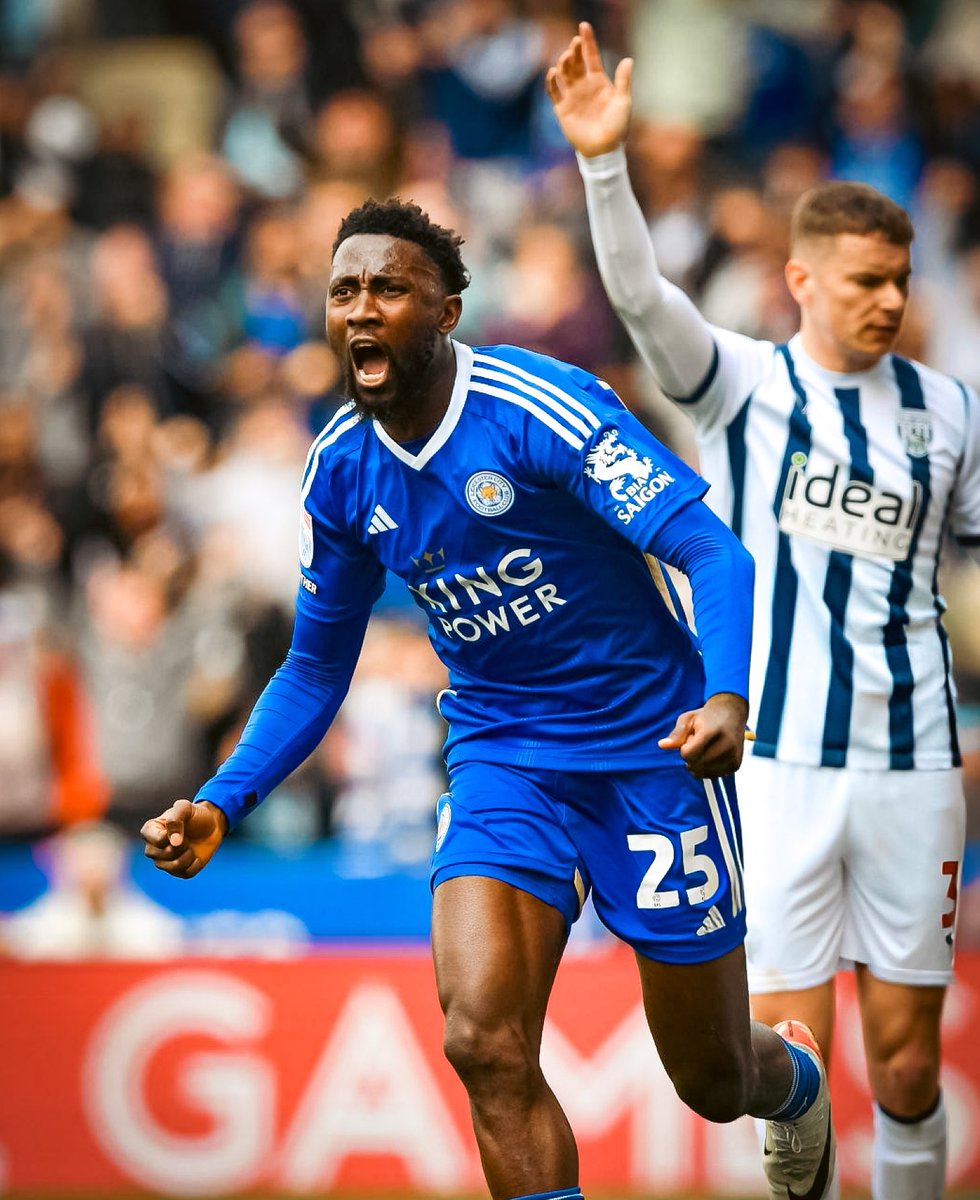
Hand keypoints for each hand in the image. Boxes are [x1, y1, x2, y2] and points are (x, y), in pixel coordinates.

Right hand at [140, 798, 226, 878]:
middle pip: (162, 856)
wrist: (212, 825)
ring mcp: (164, 862)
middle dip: (180, 847)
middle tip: (187, 839)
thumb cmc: (195, 814)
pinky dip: (195, 864)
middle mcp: (153, 849)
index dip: (173, 836)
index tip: (182, 826)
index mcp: (150, 831)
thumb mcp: (185, 808)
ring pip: (173, 867)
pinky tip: (196, 856)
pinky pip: (185, 874)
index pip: (156, 841)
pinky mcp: (178, 871)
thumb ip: (175, 819)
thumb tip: (173, 842)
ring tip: (191, 848)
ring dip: (188, 856)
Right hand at [545, 21, 632, 157]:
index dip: (588, 41)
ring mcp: (572, 96)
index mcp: (599, 81)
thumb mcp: (623, 102)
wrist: (604, 150)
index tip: (584, 26)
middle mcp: (584, 86)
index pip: (591, 56)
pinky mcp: (562, 109)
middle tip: (574, 43)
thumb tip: (628, 60)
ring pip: (564, 74)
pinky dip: (552, 82)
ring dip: (563, 63)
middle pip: (575, 63)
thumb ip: (623, 81)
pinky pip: (554, 92)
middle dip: (573, 51)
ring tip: (565, 58)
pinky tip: (553, 73)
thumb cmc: (617, 127)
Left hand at [658, 693, 749, 778]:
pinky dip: (708, 769)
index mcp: (712, 731)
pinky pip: (713, 775)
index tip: (689, 739)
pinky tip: (713, 755)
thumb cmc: (706, 716)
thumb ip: (676, 734)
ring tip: (706, 748)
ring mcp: (732, 756)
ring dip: (699, 764)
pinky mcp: (736, 764)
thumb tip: (662, 745)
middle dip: (691, 758)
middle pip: (696, 765)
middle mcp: (726, 745)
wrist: (732, 714)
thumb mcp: (688, 719)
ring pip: (704, 773)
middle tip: (698, 744)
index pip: (688, 754)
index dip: (684, 749)